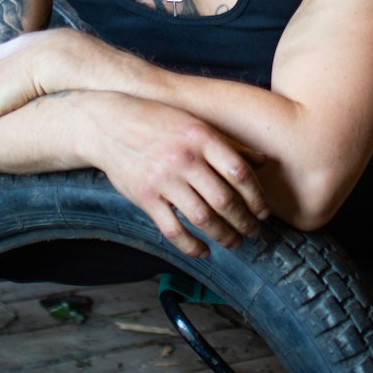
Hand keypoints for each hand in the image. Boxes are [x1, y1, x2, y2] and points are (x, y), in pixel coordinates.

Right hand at [83, 94, 270, 257]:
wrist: (108, 123)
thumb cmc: (158, 121)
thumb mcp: (196, 124)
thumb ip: (229, 144)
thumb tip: (264, 162)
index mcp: (201, 138)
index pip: (239, 173)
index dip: (257, 197)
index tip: (264, 212)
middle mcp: (184, 159)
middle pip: (225, 199)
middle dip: (245, 222)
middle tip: (254, 232)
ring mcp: (163, 179)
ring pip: (202, 218)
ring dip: (224, 236)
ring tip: (235, 243)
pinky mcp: (145, 197)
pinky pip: (172, 230)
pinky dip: (191, 246)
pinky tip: (204, 251)